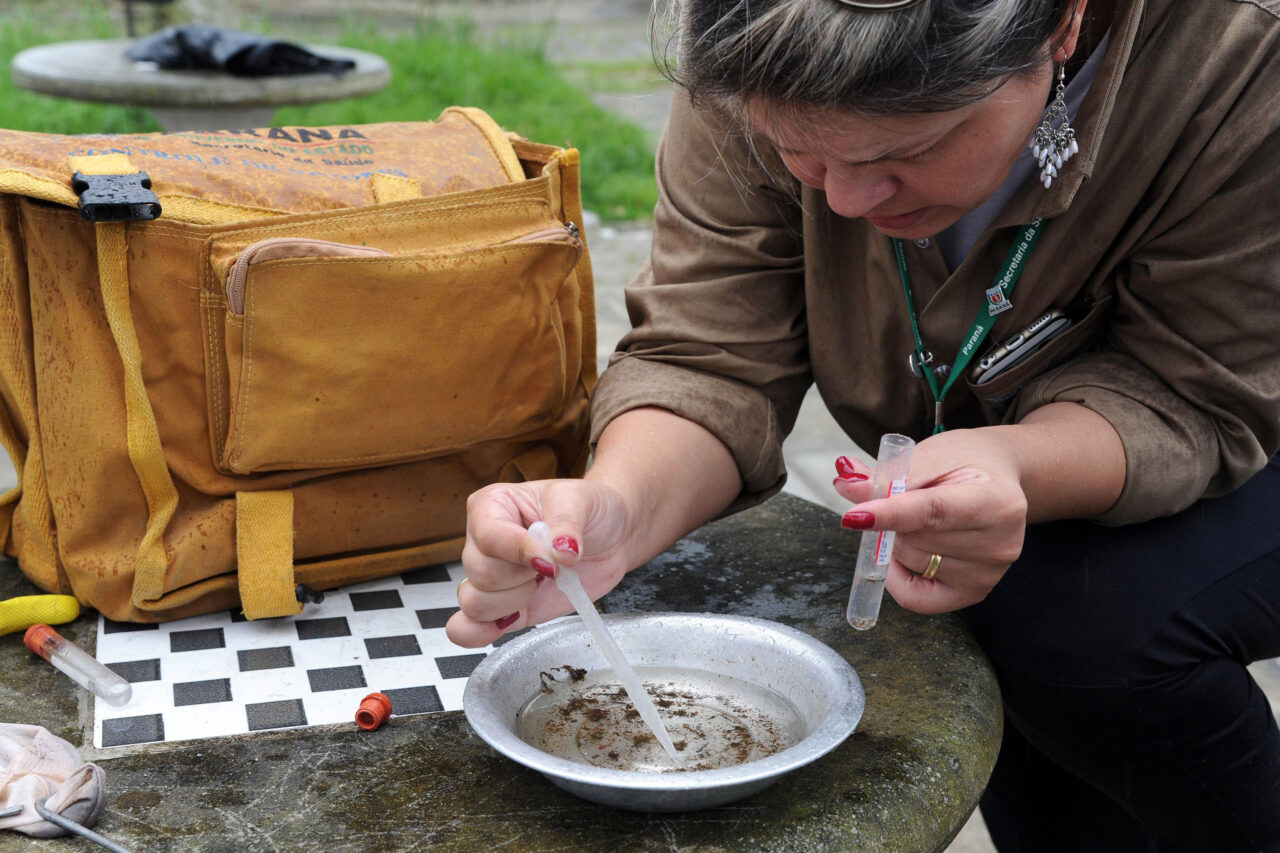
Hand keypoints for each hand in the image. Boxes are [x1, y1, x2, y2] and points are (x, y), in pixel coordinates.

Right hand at [445, 478, 633, 647]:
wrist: (611, 537)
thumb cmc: (589, 509)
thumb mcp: (580, 500)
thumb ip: (566, 523)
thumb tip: (560, 552)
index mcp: (492, 505)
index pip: (489, 536)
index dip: (520, 552)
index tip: (552, 559)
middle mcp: (482, 542)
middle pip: (481, 573)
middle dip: (523, 576)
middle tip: (552, 565)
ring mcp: (492, 577)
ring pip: (475, 602)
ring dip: (515, 601)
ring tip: (541, 583)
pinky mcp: (505, 608)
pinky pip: (468, 628)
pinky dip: (480, 633)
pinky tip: (510, 619)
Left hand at [832, 428, 1028, 613]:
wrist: (1000, 479)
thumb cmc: (966, 462)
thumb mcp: (931, 454)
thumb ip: (889, 473)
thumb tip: (846, 485)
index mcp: (996, 500)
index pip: (932, 512)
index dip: (889, 514)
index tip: (853, 516)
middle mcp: (999, 544)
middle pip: (915, 539)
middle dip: (891, 519)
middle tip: (902, 498)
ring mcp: (988, 574)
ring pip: (910, 562)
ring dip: (898, 540)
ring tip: (918, 519)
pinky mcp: (974, 593)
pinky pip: (915, 598)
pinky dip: (898, 576)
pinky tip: (906, 553)